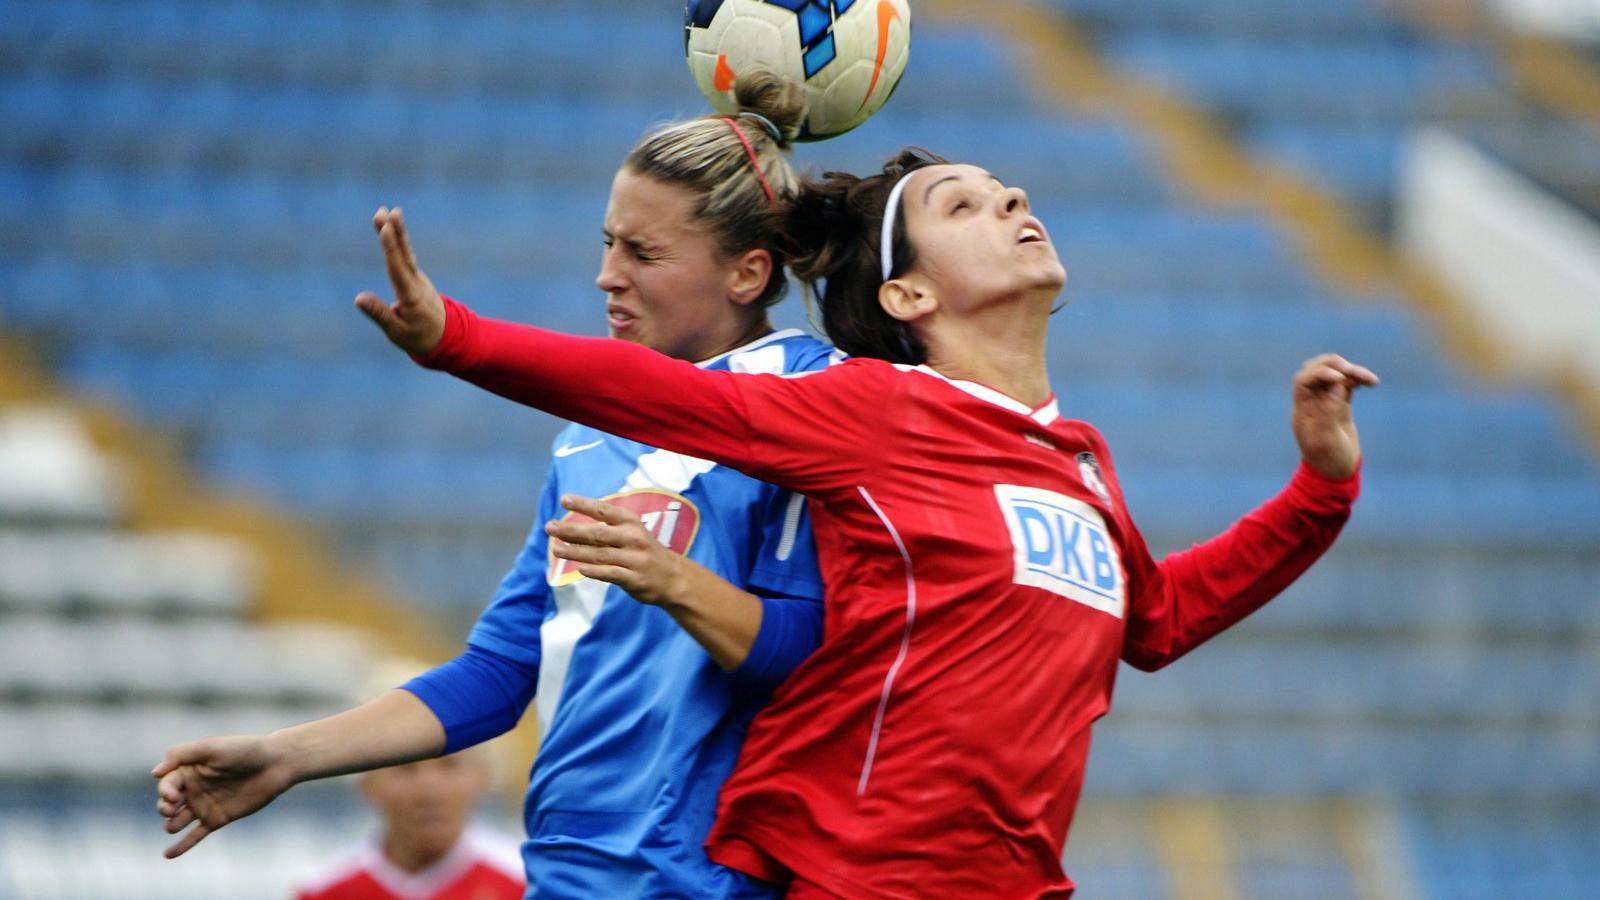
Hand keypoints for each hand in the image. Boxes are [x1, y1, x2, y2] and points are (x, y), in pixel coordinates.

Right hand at [152, 734, 296, 858]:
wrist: (276, 764)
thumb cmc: (245, 750)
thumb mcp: (212, 746)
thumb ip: (183, 754)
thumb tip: (154, 773)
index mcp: (189, 770)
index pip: (166, 784)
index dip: (165, 791)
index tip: (173, 795)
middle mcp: (193, 788)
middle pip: (167, 804)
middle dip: (163, 808)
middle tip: (171, 808)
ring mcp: (204, 805)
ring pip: (177, 820)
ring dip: (171, 825)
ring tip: (173, 825)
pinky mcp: (217, 819)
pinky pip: (195, 835)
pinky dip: (181, 846)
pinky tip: (168, 854)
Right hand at [355, 206, 445, 355]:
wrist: (446, 338)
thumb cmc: (419, 338)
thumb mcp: (397, 332)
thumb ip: (379, 314)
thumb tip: (358, 298)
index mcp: (411, 297)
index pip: (398, 269)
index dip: (391, 249)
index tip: (385, 230)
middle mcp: (416, 283)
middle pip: (404, 255)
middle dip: (394, 233)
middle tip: (385, 212)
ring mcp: (418, 278)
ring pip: (406, 252)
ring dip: (397, 232)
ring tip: (388, 211)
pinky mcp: (415, 277)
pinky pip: (405, 255)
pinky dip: (398, 241)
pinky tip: (391, 226)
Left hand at [547, 495, 688, 606]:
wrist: (674, 577)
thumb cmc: (644, 551)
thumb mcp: (632, 532)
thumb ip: (607, 528)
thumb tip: (572, 526)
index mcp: (631, 522)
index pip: (604, 510)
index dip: (583, 504)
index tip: (564, 499)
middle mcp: (633, 538)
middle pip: (597, 533)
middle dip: (571, 530)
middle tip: (550, 527)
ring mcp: (634, 559)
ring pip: (600, 554)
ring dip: (576, 552)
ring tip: (556, 549)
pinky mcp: (635, 578)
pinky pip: (611, 574)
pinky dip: (595, 571)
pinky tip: (579, 569)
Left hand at [1290, 353, 1378, 478]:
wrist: (1336, 474)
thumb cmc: (1329, 461)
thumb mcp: (1327, 440)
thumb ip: (1329, 412)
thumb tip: (1335, 385)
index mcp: (1302, 410)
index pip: (1304, 380)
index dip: (1320, 373)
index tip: (1340, 378)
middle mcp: (1311, 403)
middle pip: (1316, 371)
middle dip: (1335, 366)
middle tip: (1353, 371)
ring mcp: (1325, 402)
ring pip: (1334, 376)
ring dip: (1351, 372)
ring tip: (1370, 379)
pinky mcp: (1340, 405)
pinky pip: (1346, 385)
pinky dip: (1357, 380)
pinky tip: (1370, 383)